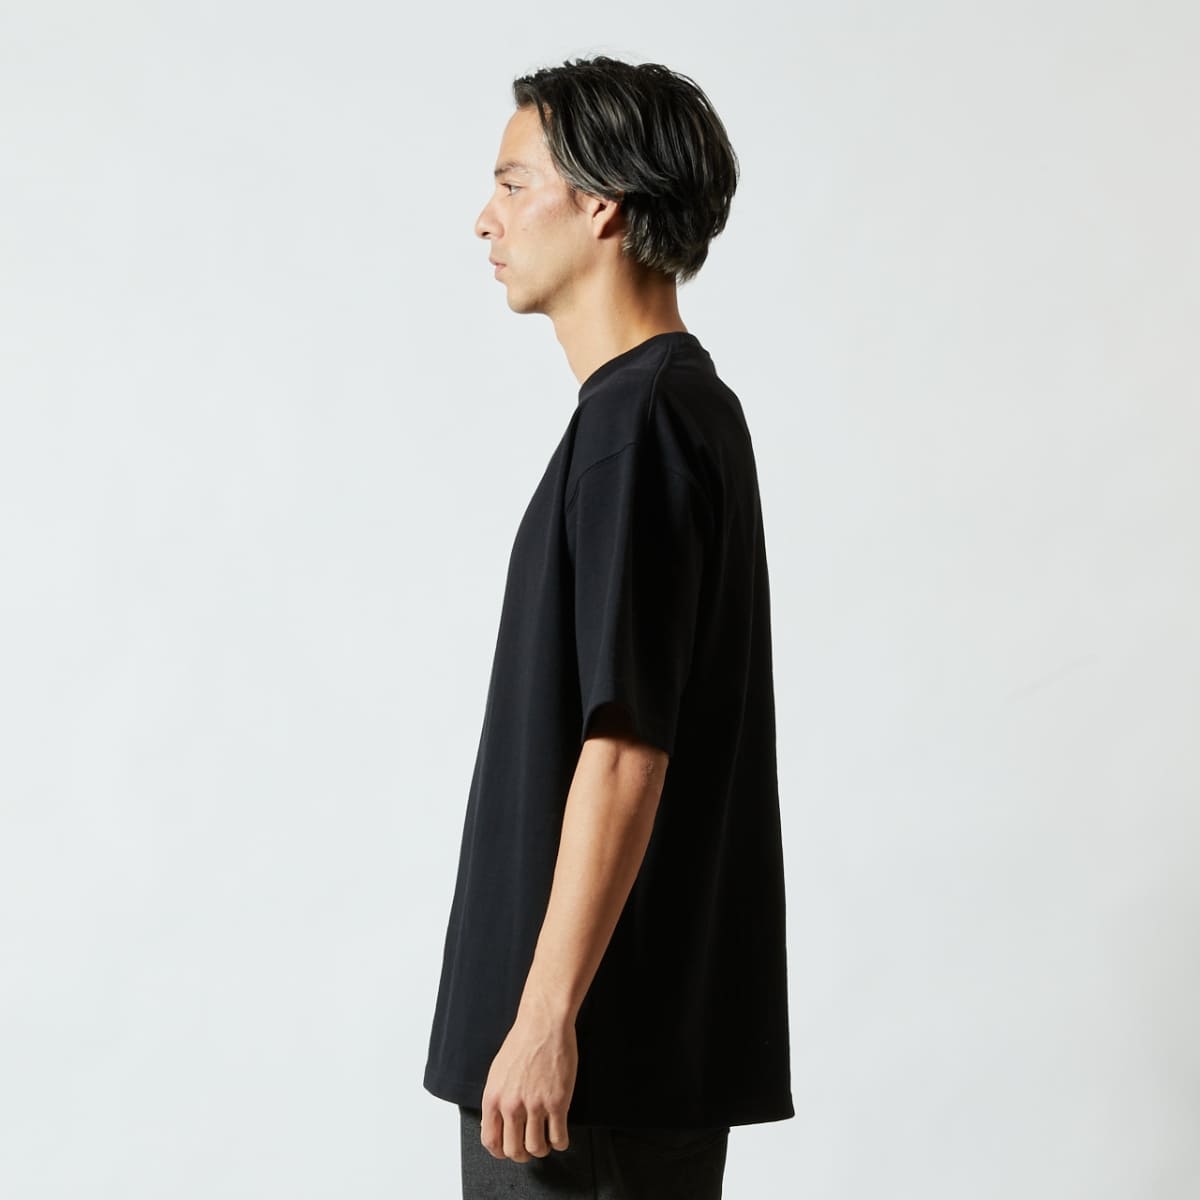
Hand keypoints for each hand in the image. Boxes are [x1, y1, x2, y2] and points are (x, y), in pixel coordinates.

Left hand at [480, 999, 577, 1161]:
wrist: (543, 1024)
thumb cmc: (522, 1042)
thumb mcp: (497, 1072)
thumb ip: (496, 1098)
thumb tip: (495, 1122)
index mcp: (493, 1098)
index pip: (491, 1141)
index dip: (501, 1152)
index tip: (509, 1151)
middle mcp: (511, 1105)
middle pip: (514, 1151)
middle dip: (522, 1155)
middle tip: (530, 1147)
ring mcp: (535, 1105)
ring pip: (537, 1148)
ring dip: (542, 1149)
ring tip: (546, 1141)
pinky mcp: (557, 1102)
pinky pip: (559, 1138)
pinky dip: (560, 1143)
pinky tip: (561, 1136)